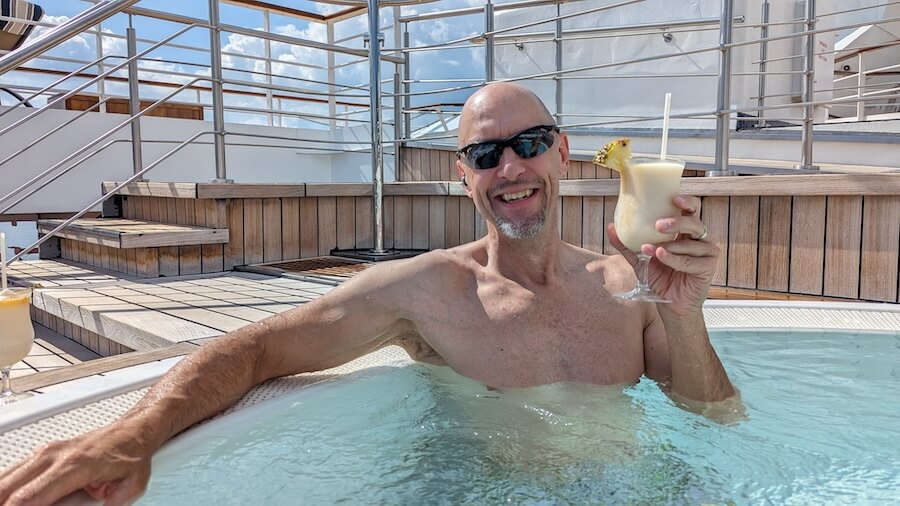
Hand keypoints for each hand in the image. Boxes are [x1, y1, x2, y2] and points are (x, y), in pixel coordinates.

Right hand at [0, 424, 152, 504]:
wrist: (132, 431)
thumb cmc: (130, 455)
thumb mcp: (131, 486)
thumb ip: (113, 504)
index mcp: (74, 466)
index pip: (29, 497)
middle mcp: (54, 456)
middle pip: (6, 487)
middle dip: (3, 504)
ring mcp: (44, 452)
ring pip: (5, 478)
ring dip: (3, 495)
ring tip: (10, 505)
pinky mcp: (40, 453)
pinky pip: (12, 472)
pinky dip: (6, 487)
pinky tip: (10, 498)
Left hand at [607, 195, 718, 314]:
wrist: (670, 305)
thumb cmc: (661, 278)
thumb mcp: (640, 260)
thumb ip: (627, 245)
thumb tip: (611, 227)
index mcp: (686, 232)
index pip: (692, 210)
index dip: (687, 202)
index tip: (674, 198)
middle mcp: (699, 239)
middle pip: (694, 222)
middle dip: (676, 221)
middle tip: (658, 225)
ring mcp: (706, 253)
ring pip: (690, 243)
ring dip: (669, 245)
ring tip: (651, 249)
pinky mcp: (708, 268)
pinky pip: (690, 261)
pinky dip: (673, 259)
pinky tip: (661, 256)